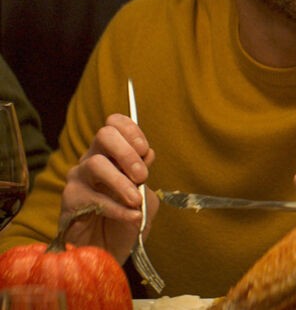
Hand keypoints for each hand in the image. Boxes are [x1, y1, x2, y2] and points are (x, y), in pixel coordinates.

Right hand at [61, 113, 155, 262]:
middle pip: (104, 135)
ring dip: (121, 182)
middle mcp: (92, 160)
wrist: (111, 250)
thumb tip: (146, 154)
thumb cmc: (128, 217)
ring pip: (96, 164)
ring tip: (135, 199)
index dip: (131, 131)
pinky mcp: (70, 201)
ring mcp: (78, 179)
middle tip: (142, 175)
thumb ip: (145, 173)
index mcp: (112, 153)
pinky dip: (117, 208)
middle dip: (127, 152)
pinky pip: (93, 198)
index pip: (114, 124)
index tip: (145, 150)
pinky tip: (131, 217)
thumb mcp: (146, 193)